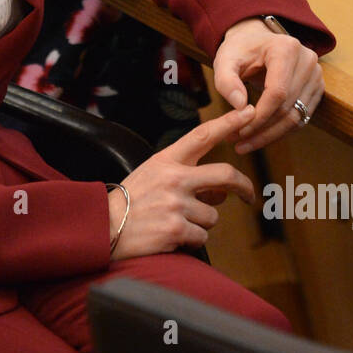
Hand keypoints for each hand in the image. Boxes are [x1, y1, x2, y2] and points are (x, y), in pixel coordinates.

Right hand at [108, 106, 256, 259]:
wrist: (102, 227)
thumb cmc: (129, 201)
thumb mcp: (152, 176)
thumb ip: (186, 177)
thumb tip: (221, 192)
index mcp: (166, 160)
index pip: (202, 136)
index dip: (229, 123)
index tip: (249, 112)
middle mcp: (174, 178)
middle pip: (225, 174)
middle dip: (244, 186)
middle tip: (250, 195)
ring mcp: (176, 203)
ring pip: (212, 214)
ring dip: (200, 223)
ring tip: (175, 223)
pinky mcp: (176, 228)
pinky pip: (202, 236)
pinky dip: (190, 240)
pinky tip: (170, 236)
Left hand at [211, 17, 323, 153]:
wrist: (257, 40)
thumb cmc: (240, 49)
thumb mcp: (225, 59)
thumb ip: (226, 81)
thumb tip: (239, 106)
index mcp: (286, 49)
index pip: (277, 92)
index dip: (260, 115)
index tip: (240, 130)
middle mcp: (307, 60)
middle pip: (288, 107)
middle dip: (261, 129)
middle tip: (237, 142)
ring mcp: (316, 75)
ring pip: (296, 116)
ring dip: (271, 135)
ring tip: (245, 144)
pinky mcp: (316, 88)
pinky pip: (301, 117)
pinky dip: (281, 131)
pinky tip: (261, 137)